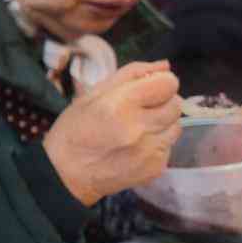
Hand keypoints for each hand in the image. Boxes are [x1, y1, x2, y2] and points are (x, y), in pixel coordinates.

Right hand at [44, 60, 182, 206]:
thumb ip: (130, 75)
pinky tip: (134, 148)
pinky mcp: (155, 169)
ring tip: (136, 130)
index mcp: (120, 105)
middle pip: (176, 105)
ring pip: (175, 127)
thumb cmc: (74, 130)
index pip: (169, 83)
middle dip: (161, 103)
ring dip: (161, 124)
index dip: (159, 83)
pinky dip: (156, 144)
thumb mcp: (92, 94)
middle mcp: (139, 129)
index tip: (147, 89)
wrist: (65, 175)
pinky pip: (168, 147)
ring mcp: (150, 152)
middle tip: (139, 110)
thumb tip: (163, 66)